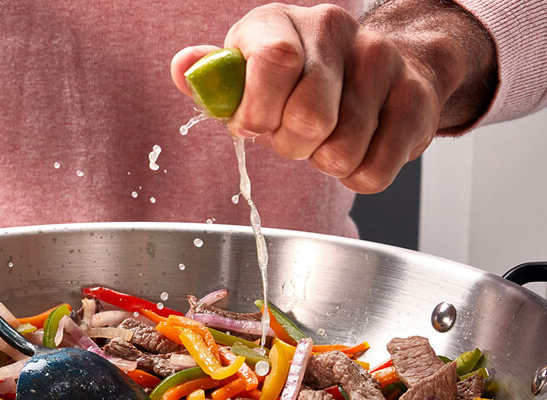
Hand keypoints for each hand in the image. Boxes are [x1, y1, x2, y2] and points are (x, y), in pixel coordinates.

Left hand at [171, 0, 495, 193]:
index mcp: (282, 23)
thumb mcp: (247, 76)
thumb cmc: (299, 80)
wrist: (375, 66)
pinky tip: (355, 151)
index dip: (260, 112)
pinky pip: (374, 171)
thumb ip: (216, 81)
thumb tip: (184, 68)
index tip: (255, 125)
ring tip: (326, 139)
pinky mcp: (416, 98)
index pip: (276, 62)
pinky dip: (357, 175)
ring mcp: (382, 60)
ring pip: (342, 151)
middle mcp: (335, 30)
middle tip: (293, 137)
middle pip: (309, 118)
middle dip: (292, 146)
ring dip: (325, 162)